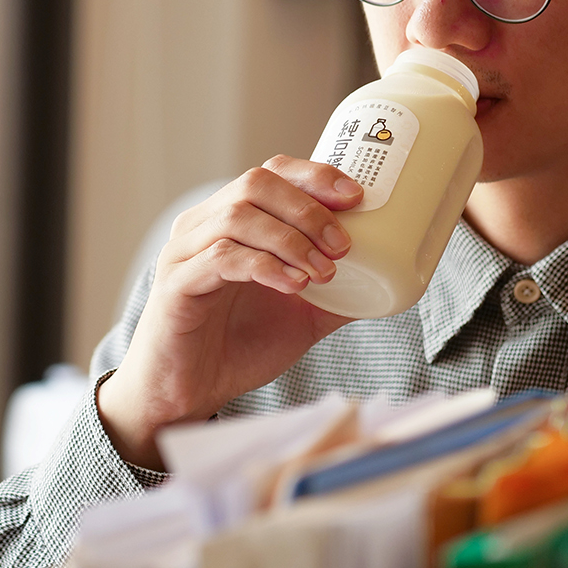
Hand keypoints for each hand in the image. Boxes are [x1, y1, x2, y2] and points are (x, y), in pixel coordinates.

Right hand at [96, 156, 363, 468]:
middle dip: (307, 207)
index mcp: (230, 220)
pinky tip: (293, 285)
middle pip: (255, 182)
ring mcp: (185, 253)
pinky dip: (264, 265)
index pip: (271, 173)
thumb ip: (339, 295)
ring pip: (238, 215)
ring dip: (290, 238)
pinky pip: (220, 257)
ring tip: (323, 271)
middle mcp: (203, 226)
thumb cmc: (238, 347)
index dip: (314, 175)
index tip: (356, 196)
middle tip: (343, 243)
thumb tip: (390, 282)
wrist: (188, 394)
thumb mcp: (301, 316)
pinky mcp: (177, 285)